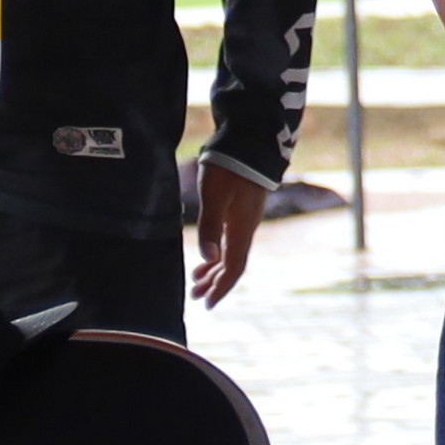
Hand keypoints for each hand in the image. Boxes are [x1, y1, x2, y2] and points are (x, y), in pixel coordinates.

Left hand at [191, 165, 266, 307]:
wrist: (249, 140)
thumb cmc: (229, 167)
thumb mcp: (214, 195)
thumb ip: (211, 226)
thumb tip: (209, 259)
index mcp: (242, 227)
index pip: (234, 267)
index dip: (221, 287)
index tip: (207, 304)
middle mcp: (247, 226)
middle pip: (233, 263)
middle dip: (215, 282)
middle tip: (195, 296)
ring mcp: (246, 217)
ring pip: (232, 252)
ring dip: (215, 269)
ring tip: (197, 280)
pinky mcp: (242, 208)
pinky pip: (232, 239)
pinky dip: (219, 252)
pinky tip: (209, 253)